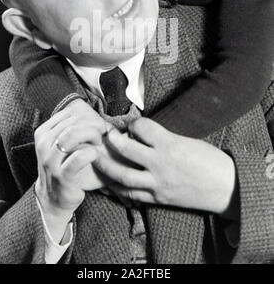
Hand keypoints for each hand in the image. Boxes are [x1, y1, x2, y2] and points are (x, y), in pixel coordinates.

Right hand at [35, 103, 110, 241]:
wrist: (54, 198)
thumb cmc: (65, 166)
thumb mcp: (63, 143)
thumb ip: (74, 127)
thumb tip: (95, 110)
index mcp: (43, 132)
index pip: (69, 113)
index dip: (89, 114)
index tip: (99, 122)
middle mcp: (43, 144)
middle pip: (72, 122)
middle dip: (93, 123)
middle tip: (103, 131)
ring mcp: (50, 161)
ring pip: (72, 135)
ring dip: (92, 135)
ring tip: (99, 141)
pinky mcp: (62, 176)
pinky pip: (79, 157)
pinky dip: (92, 152)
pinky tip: (96, 155)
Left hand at [94, 118, 236, 215]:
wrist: (226, 187)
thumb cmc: (210, 160)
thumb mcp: (186, 141)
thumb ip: (163, 138)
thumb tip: (142, 134)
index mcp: (170, 144)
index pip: (142, 127)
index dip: (134, 123)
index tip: (131, 123)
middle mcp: (160, 163)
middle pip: (126, 150)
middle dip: (112, 141)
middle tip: (106, 135)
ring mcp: (157, 183)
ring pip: (123, 175)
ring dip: (106, 166)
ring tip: (97, 157)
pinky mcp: (158, 199)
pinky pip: (131, 194)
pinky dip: (117, 187)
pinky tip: (108, 181)